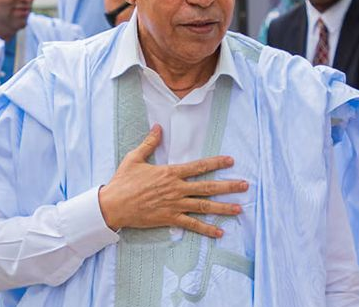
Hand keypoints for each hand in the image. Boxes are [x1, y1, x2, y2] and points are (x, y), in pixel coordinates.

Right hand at [99, 124, 247, 237]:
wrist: (114, 205)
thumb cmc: (123, 181)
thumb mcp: (135, 158)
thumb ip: (149, 143)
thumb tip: (158, 127)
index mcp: (170, 173)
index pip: (198, 166)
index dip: (216, 163)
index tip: (230, 161)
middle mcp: (176, 189)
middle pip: (207, 187)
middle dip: (228, 186)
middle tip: (244, 185)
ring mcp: (174, 205)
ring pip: (204, 206)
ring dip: (223, 208)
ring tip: (239, 208)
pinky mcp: (170, 219)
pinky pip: (192, 225)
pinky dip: (206, 229)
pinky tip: (219, 232)